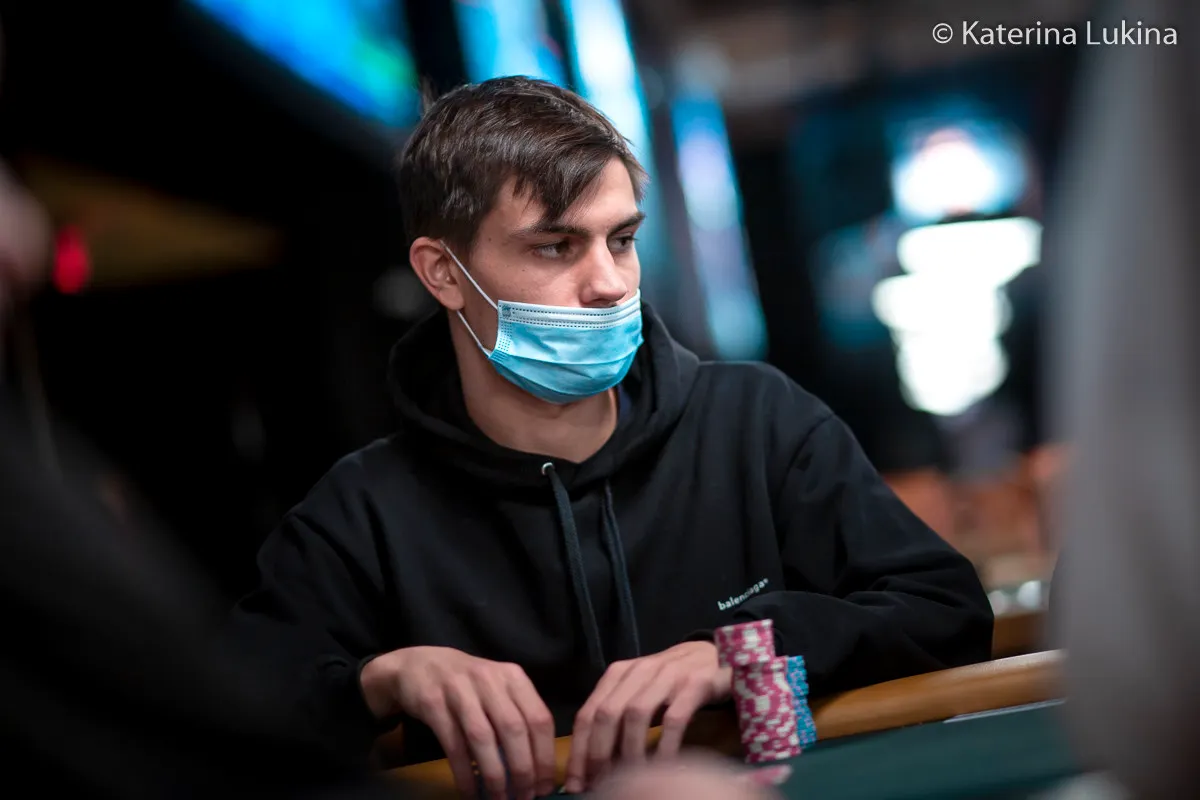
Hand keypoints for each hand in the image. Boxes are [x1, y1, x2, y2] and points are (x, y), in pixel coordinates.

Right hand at [361, 646, 555, 799]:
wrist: (420, 665)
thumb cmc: (468, 684)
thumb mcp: (498, 689)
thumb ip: (518, 717)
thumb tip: (538, 767)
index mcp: (513, 677)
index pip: (539, 718)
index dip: (545, 756)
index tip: (545, 786)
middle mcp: (489, 680)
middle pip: (513, 730)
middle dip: (522, 770)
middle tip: (524, 797)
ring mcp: (459, 690)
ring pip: (483, 738)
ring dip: (494, 775)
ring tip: (500, 799)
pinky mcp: (433, 703)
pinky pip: (453, 744)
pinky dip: (465, 773)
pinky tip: (471, 792)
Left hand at [564, 641, 731, 792]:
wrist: (711, 654)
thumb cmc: (668, 680)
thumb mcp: (637, 691)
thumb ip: (616, 716)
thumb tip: (594, 760)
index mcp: (618, 673)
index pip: (588, 712)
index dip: (579, 750)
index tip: (576, 782)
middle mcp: (639, 670)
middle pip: (607, 713)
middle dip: (599, 753)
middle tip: (599, 784)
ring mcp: (667, 675)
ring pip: (637, 714)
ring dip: (629, 751)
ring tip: (630, 778)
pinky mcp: (695, 683)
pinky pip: (675, 718)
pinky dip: (665, 745)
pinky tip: (663, 767)